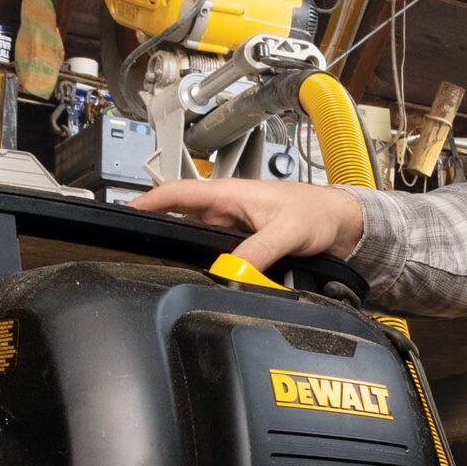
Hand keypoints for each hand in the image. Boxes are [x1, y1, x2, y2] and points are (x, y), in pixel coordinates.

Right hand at [131, 178, 365, 272]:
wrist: (342, 225)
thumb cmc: (318, 214)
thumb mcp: (286, 231)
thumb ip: (257, 251)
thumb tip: (230, 271)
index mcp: (230, 193)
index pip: (178, 193)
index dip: (148, 202)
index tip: (124, 212)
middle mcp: (226, 208)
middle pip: (179, 218)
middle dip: (155, 229)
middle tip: (129, 246)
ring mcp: (232, 226)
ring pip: (194, 238)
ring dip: (178, 248)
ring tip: (155, 262)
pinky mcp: (242, 242)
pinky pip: (212, 252)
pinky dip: (200, 260)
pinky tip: (192, 272)